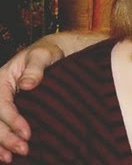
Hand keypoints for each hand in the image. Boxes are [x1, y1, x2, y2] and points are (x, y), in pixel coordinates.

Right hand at [0, 37, 63, 161]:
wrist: (50, 54)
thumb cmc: (46, 53)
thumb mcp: (43, 55)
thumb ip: (35, 68)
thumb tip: (26, 85)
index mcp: (1, 79)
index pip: (2, 104)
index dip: (12, 120)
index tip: (27, 134)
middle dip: (5, 137)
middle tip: (23, 149)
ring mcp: (0, 102)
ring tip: (11, 159)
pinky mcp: (5, 111)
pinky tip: (5, 155)